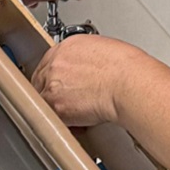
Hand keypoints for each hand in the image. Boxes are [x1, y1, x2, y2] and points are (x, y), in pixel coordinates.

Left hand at [31, 34, 146, 126]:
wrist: (129, 83)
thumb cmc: (126, 68)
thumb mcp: (103, 49)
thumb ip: (84, 57)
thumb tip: (84, 68)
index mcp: (66, 46)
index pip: (48, 62)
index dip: (55, 76)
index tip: (62, 83)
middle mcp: (55, 64)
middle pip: (40, 81)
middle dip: (52, 91)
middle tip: (69, 99)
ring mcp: (52, 86)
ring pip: (44, 100)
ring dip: (57, 107)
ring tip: (78, 111)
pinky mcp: (56, 107)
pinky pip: (52, 118)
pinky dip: (65, 122)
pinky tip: (79, 121)